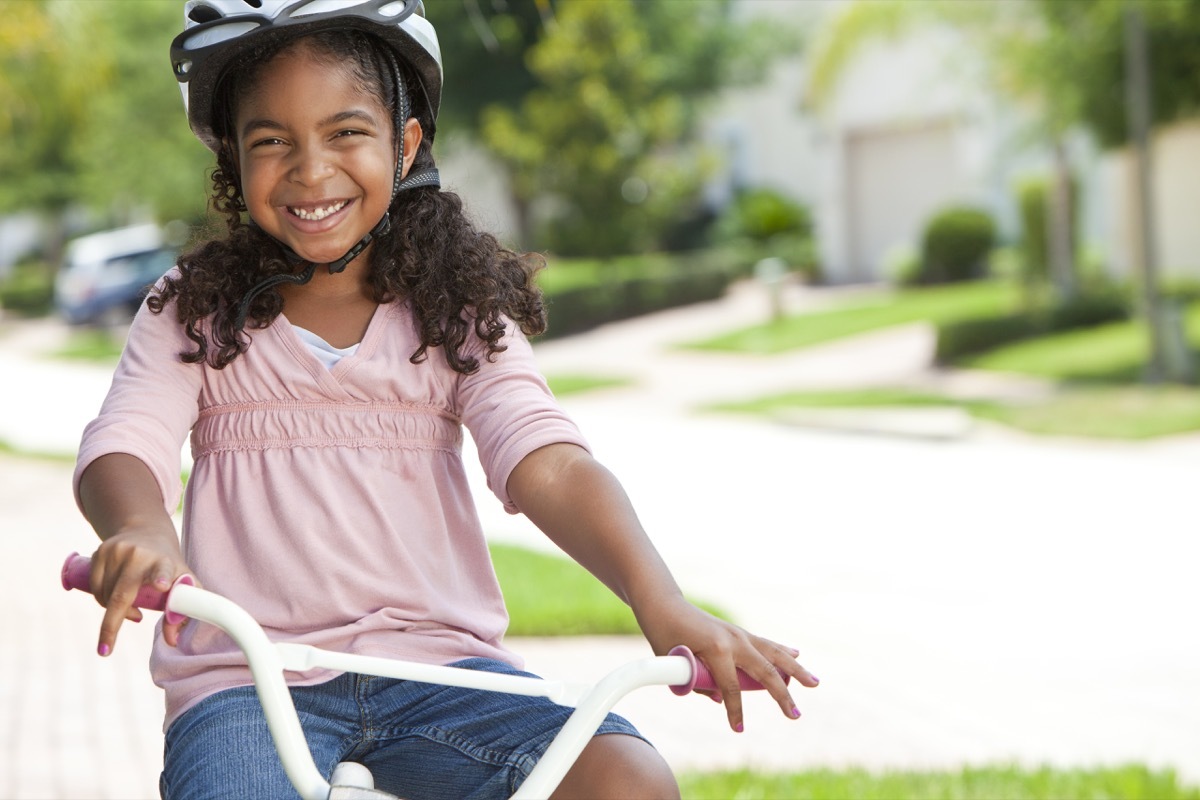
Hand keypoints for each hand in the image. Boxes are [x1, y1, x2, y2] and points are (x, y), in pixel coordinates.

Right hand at [89, 527, 193, 656]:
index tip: (163, 586)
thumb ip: (182, 611)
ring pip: (105, 595)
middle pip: (122, 596)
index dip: (162, 577)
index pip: (164, 569)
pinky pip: (94, 587)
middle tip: (106, 650)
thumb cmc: (168, 563)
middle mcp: (140, 555)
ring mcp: (117, 552)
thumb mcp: (182, 581)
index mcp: (165, 561)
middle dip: (112, 625)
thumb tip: (172, 641)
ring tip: (133, 611)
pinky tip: (115, 599)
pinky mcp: (99, 551)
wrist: (145, 529)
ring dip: (114, 612)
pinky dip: (102, 600)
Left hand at [636, 595, 818, 731]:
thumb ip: (700, 685)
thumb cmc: (664, 636)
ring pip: (774, 653)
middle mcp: (733, 640)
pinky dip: (782, 649)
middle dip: (782, 695)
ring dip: (795, 669)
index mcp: (716, 650)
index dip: (735, 711)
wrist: (663, 605)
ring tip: (814, 682)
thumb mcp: (678, 666)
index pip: (732, 688)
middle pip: (765, 671)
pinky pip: (765, 643)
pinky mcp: (738, 631)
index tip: (737, 728)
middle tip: (796, 715)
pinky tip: (797, 654)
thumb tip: (722, 699)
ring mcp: (738, 633)